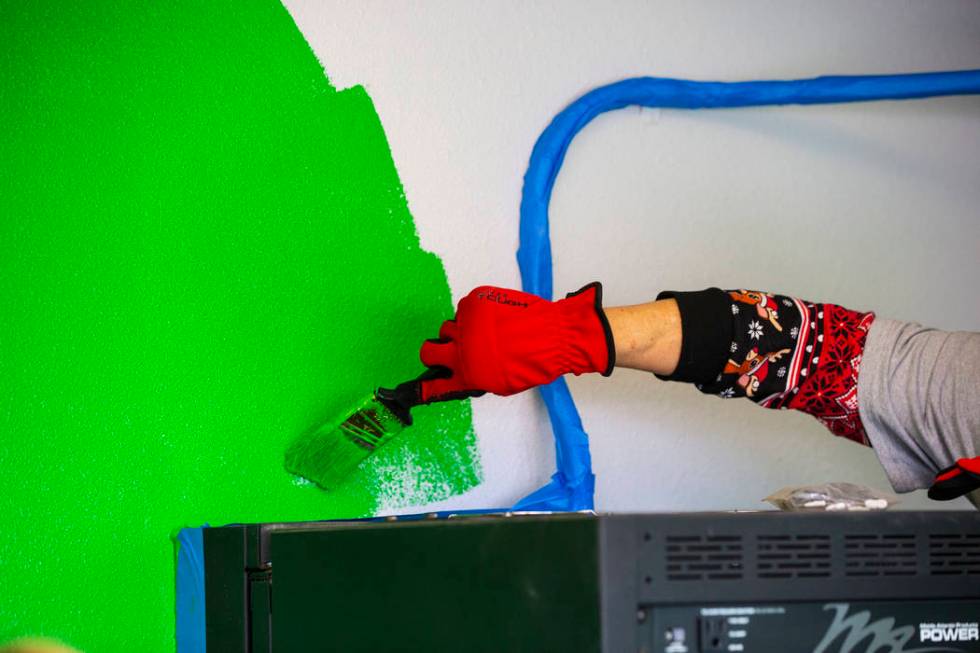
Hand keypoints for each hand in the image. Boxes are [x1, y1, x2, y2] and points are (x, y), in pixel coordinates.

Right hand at [417, 282, 614, 402]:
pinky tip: (495, 317)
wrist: (554, 335)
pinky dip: (475, 314)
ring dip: (460, 330)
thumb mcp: (503, 384)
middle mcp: (462, 351)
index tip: (419, 388)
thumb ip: (478, 379)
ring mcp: (466, 324)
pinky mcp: (474, 303)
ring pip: (448, 327)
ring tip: (483, 331)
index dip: (426, 387)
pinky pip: (465, 309)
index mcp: (469, 376)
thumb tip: (466, 372)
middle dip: (435, 351)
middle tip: (448, 349)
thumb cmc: (534, 364)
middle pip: (428, 351)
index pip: (436, 385)